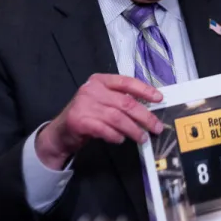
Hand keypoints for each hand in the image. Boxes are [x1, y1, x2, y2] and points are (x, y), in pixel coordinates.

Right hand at [36, 74, 163, 169]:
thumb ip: (121, 100)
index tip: (159, 99)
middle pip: (125, 103)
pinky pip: (104, 129)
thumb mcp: (103, 101)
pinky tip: (121, 140)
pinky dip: (116, 136)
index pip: (126, 82)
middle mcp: (92, 89)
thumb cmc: (88, 114)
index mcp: (100, 80)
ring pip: (117, 118)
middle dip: (145, 116)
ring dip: (133, 130)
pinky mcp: (79, 121)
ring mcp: (84, 105)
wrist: (60, 132)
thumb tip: (149, 109)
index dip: (144, 90)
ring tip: (142, 138)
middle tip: (156, 128)